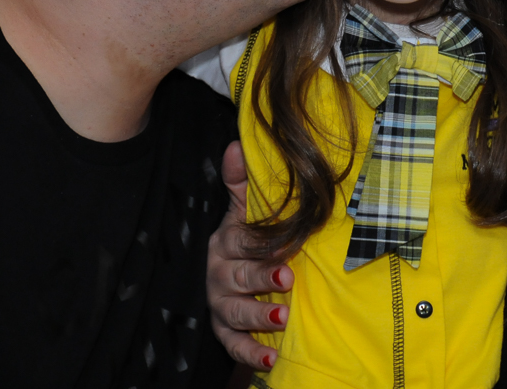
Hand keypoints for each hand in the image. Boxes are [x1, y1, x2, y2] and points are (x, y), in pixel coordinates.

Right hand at [207, 141, 293, 370]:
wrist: (245, 275)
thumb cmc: (250, 237)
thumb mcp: (248, 209)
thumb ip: (243, 181)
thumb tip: (236, 145)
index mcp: (225, 241)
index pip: (241, 241)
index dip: (263, 244)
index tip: (286, 246)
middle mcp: (219, 274)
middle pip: (239, 277)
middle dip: (262, 279)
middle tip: (287, 280)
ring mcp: (221, 304)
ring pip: (234, 312)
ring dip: (257, 316)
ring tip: (282, 319)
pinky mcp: (226, 331)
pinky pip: (234, 344)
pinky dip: (250, 353)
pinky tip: (270, 359)